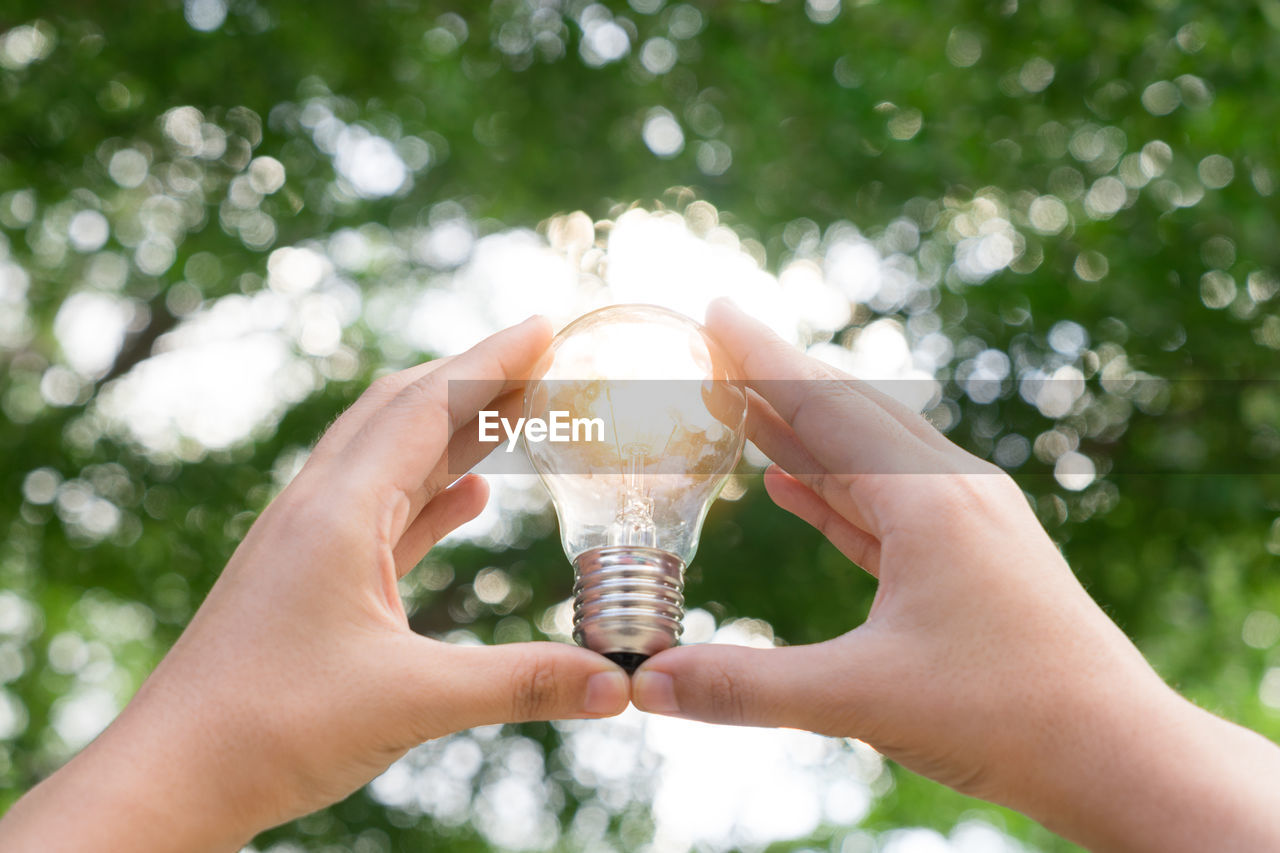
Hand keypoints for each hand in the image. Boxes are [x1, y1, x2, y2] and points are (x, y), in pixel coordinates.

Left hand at [0, 317, 629, 852]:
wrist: (172, 776)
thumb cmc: (270, 729)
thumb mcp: (412, 702)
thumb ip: (521, 684)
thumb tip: (618, 686)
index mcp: (338, 511)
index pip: (427, 405)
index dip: (492, 360)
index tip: (546, 324)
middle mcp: (321, 508)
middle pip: (405, 412)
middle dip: (476, 377)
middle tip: (546, 358)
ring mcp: (312, 541)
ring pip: (394, 458)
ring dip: (457, 429)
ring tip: (522, 411)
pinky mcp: (311, 577)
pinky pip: (385, 511)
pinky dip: (434, 491)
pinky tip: (474, 495)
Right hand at [633, 299, 1279, 850]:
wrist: (1122, 755)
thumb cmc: (1009, 714)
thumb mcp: (863, 696)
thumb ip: (747, 686)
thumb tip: (644, 682)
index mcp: (928, 499)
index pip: (828, 405)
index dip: (763, 357)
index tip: (715, 308)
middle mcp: (951, 493)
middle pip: (849, 413)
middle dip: (776, 379)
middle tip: (714, 345)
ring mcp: (966, 525)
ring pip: (867, 458)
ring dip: (801, 431)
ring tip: (739, 406)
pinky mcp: (971, 561)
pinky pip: (884, 505)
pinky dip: (834, 487)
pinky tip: (796, 486)